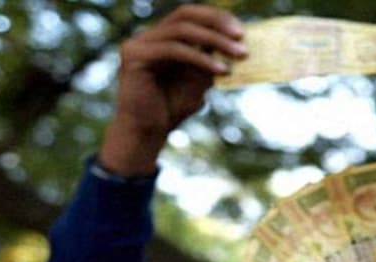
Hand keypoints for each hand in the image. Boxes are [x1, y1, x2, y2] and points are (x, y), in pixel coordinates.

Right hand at [99, 5, 245, 174]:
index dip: (216, 18)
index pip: (190, 15)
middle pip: (184, 14)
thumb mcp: (199, 80)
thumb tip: (236, 42)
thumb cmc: (171, 110)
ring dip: (215, 40)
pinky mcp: (134, 56)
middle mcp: (148, 37)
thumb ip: (210, 59)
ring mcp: (138, 44)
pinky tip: (220, 71)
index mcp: (161, 38)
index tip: (241, 31)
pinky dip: (200, 58)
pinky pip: (173, 49)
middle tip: (241, 36)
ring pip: (182, 30)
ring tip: (239, 55)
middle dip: (216, 22)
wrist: (147, 134)